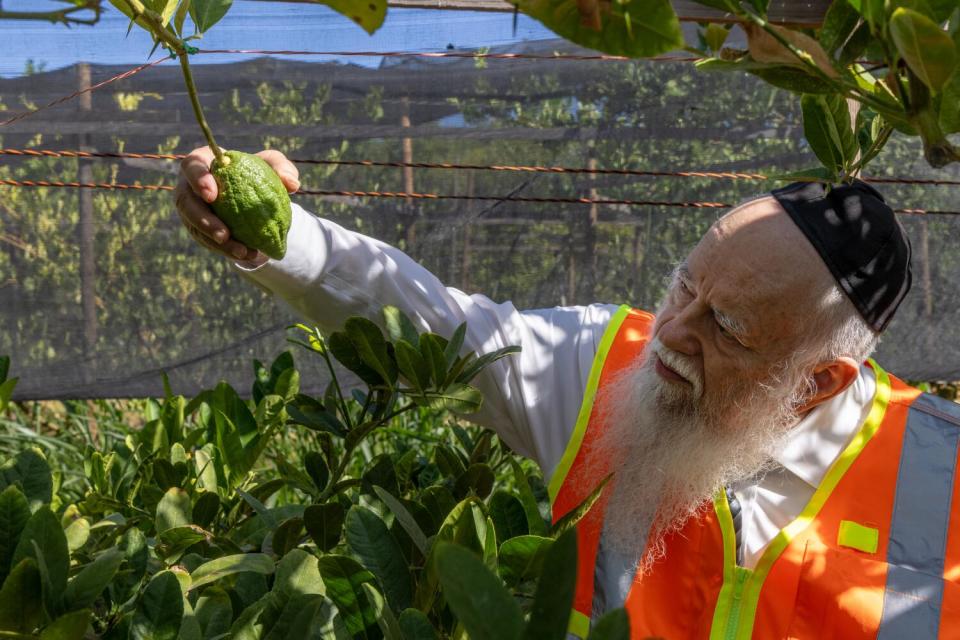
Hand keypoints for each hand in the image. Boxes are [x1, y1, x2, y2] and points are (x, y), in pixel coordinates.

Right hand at [175, 147, 300, 265]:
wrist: (248, 192)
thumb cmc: (256, 171)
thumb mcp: (271, 164)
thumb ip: (281, 167)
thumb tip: (291, 184)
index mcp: (202, 162)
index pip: (191, 166)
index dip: (197, 180)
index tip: (212, 196)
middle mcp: (189, 186)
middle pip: (185, 203)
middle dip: (202, 220)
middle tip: (224, 235)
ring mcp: (190, 209)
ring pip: (195, 227)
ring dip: (216, 243)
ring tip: (241, 252)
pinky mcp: (197, 228)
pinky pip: (206, 241)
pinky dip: (225, 250)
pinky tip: (247, 255)